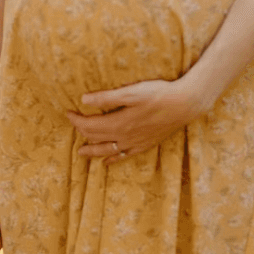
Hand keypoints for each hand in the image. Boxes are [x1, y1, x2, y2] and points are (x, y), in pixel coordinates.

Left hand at [66, 77, 204, 163]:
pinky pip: (124, 156)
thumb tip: (84, 100)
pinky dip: (113, 159)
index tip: (68, 112)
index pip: (89, 125)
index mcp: (118, 123)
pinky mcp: (145, 145)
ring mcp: (134, 143)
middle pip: (96, 138)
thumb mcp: (131, 92)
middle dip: (82, 132)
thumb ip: (107, 98)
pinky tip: (107, 162)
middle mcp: (124, 137)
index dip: (76, 120)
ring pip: (107, 151)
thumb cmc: (159, 94)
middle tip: (74, 125)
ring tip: (81, 152)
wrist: (185, 105)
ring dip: (93, 151)